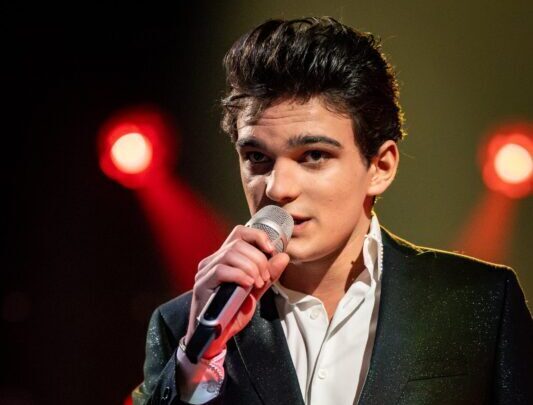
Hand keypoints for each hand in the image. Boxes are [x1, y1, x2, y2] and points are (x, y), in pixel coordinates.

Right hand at [184, 225, 289, 358]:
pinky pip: (221, 270)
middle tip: (265, 277)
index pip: (240, 232)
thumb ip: (268, 274)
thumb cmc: (232, 313)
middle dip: (258, 258)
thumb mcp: (256, 291)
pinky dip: (240, 275)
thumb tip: (283, 256)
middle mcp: (212, 260)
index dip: (257, 236)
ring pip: (230, 254)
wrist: (215, 338)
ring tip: (258, 283)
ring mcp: (205, 271)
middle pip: (238, 243)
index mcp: (225, 258)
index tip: (272, 250)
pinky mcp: (201, 284)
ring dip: (251, 267)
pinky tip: (248, 285)